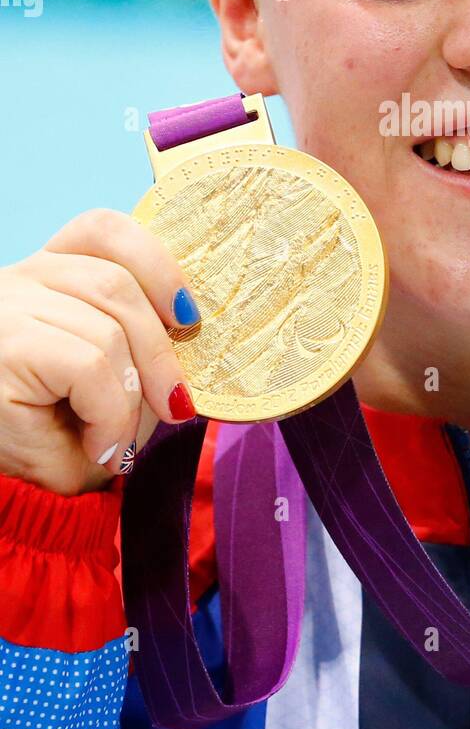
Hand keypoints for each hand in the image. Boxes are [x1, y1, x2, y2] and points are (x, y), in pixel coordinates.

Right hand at [0, 208, 199, 494]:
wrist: (8, 496)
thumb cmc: (55, 440)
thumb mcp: (109, 384)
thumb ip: (142, 345)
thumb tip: (193, 332)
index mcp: (44, 277)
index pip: (102, 231)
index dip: (157, 264)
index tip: (188, 317)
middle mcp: (18, 282)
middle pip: (116, 281)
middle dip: (161, 349)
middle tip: (177, 406)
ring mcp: (6, 311)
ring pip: (107, 328)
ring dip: (132, 394)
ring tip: (120, 439)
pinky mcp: (4, 349)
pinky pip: (90, 366)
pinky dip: (110, 413)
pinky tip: (99, 446)